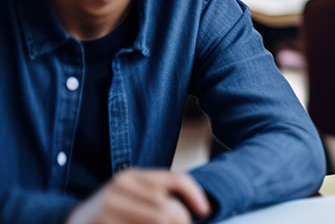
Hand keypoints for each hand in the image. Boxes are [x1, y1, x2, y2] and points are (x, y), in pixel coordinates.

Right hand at [66, 169, 210, 223]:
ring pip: (161, 222)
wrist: (69, 222)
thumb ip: (157, 194)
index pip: (177, 179)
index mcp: (131, 176)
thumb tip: (196, 209)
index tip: (205, 212)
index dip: (196, 196)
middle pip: (171, 210)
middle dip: (182, 223)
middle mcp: (121, 189)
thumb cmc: (109, 210)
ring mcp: (111, 209)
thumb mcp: (131, 193)